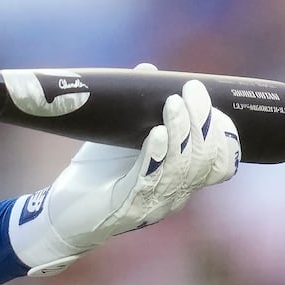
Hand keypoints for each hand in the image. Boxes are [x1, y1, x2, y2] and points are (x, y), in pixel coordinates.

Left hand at [9, 69, 240, 275]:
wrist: (61, 214)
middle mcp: (175, 194)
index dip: (223, 133)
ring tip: (173, 104)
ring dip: (181, 132)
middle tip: (192, 91)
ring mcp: (155, 203)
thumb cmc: (94, 174)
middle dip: (204, 123)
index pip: (220, 162)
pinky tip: (156, 134)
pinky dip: (156, 154)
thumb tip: (148, 70)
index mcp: (180, 179)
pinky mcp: (130, 207)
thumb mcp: (118, 137)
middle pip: (206, 160)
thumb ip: (136, 109)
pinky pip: (151, 180)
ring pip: (183, 168)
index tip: (212, 102)